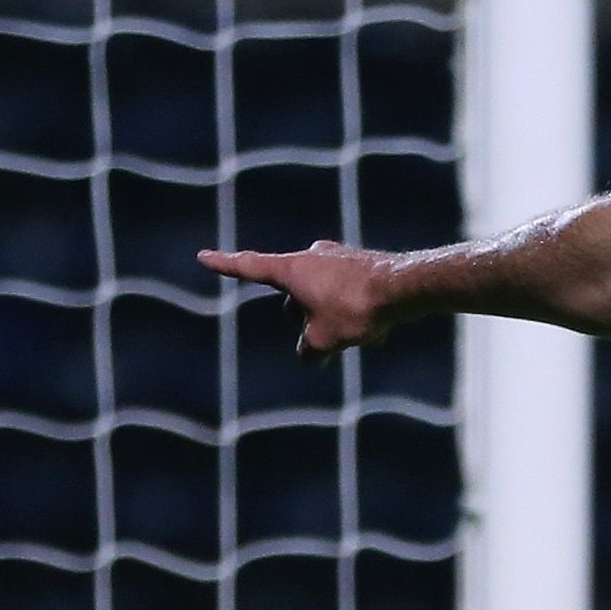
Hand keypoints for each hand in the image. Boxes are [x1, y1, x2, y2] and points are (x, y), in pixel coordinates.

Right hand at [199, 240, 403, 355]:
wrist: (407, 287)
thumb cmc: (357, 307)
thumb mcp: (324, 339)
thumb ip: (308, 349)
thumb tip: (309, 353)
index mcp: (292, 269)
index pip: (249, 268)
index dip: (225, 266)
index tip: (204, 256)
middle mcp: (311, 257)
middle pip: (294, 300)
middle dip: (308, 322)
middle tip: (331, 339)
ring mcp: (338, 259)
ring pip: (324, 303)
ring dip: (336, 324)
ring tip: (362, 333)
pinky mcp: (362, 266)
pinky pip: (349, 301)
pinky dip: (356, 318)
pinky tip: (379, 330)